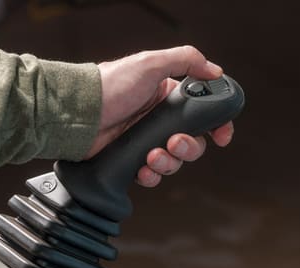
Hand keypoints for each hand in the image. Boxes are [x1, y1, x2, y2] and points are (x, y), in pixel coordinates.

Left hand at [86, 45, 234, 186]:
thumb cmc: (108, 85)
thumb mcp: (149, 63)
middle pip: (192, 142)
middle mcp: (158, 120)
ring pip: (174, 160)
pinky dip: (151, 175)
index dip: (216, 125)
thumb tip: (215, 71)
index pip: (202, 112)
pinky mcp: (132, 158)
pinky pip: (152, 174)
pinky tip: (143, 168)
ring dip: (169, 162)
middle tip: (174, 142)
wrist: (77, 113)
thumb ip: (185, 61)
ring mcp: (146, 140)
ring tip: (153, 155)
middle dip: (189, 147)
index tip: (222, 136)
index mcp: (167, 97)